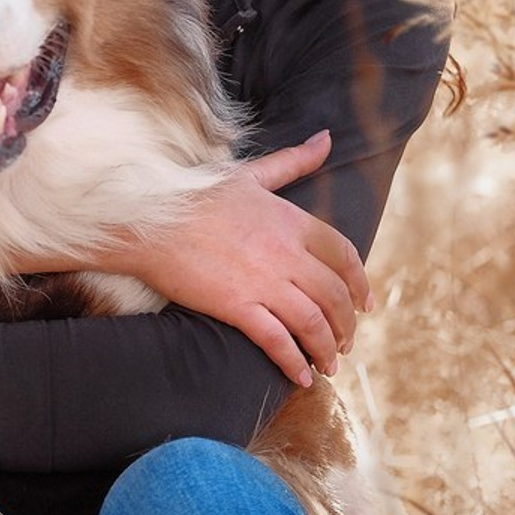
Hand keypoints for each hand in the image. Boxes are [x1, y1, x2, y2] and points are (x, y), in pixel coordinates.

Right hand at [119, 130, 370, 387]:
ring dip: (327, 347)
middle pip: (335, 296)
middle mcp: (286, 253)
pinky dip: (294, 362)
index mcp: (291, 220)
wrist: (149, 217)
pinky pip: (278, 341)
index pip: (345, 256)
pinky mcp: (238, 306)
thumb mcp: (249, 174)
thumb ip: (292, 161)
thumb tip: (326, 138)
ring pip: (314, 323)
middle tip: (346, 340)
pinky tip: (301, 376)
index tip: (365, 302)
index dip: (360, 283)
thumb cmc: (195, 193)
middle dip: (347, 323)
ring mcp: (264, 282)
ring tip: (329, 363)